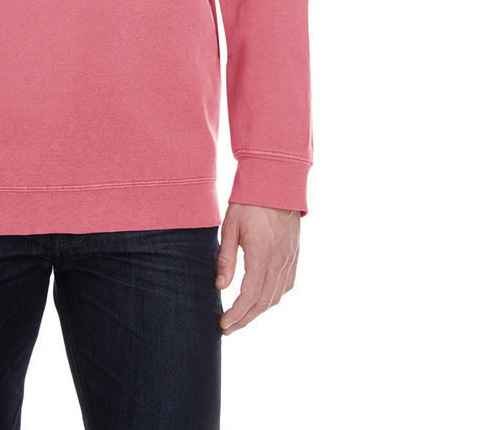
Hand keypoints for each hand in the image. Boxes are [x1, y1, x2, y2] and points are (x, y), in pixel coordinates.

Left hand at [215, 203, 299, 334]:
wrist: (276, 184)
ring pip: (276, 297)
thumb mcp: (230, 228)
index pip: (248, 296)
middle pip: (263, 303)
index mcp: (261, 256)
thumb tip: (220, 286)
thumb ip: (226, 259)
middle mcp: (279, 262)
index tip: (223, 325)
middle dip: (245, 319)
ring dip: (259, 311)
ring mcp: (289, 260)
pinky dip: (273, 298)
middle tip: (229, 328)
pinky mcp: (294, 256)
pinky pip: (287, 285)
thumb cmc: (249, 203)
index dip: (236, 314)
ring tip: (242, 317)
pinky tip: (262, 300)